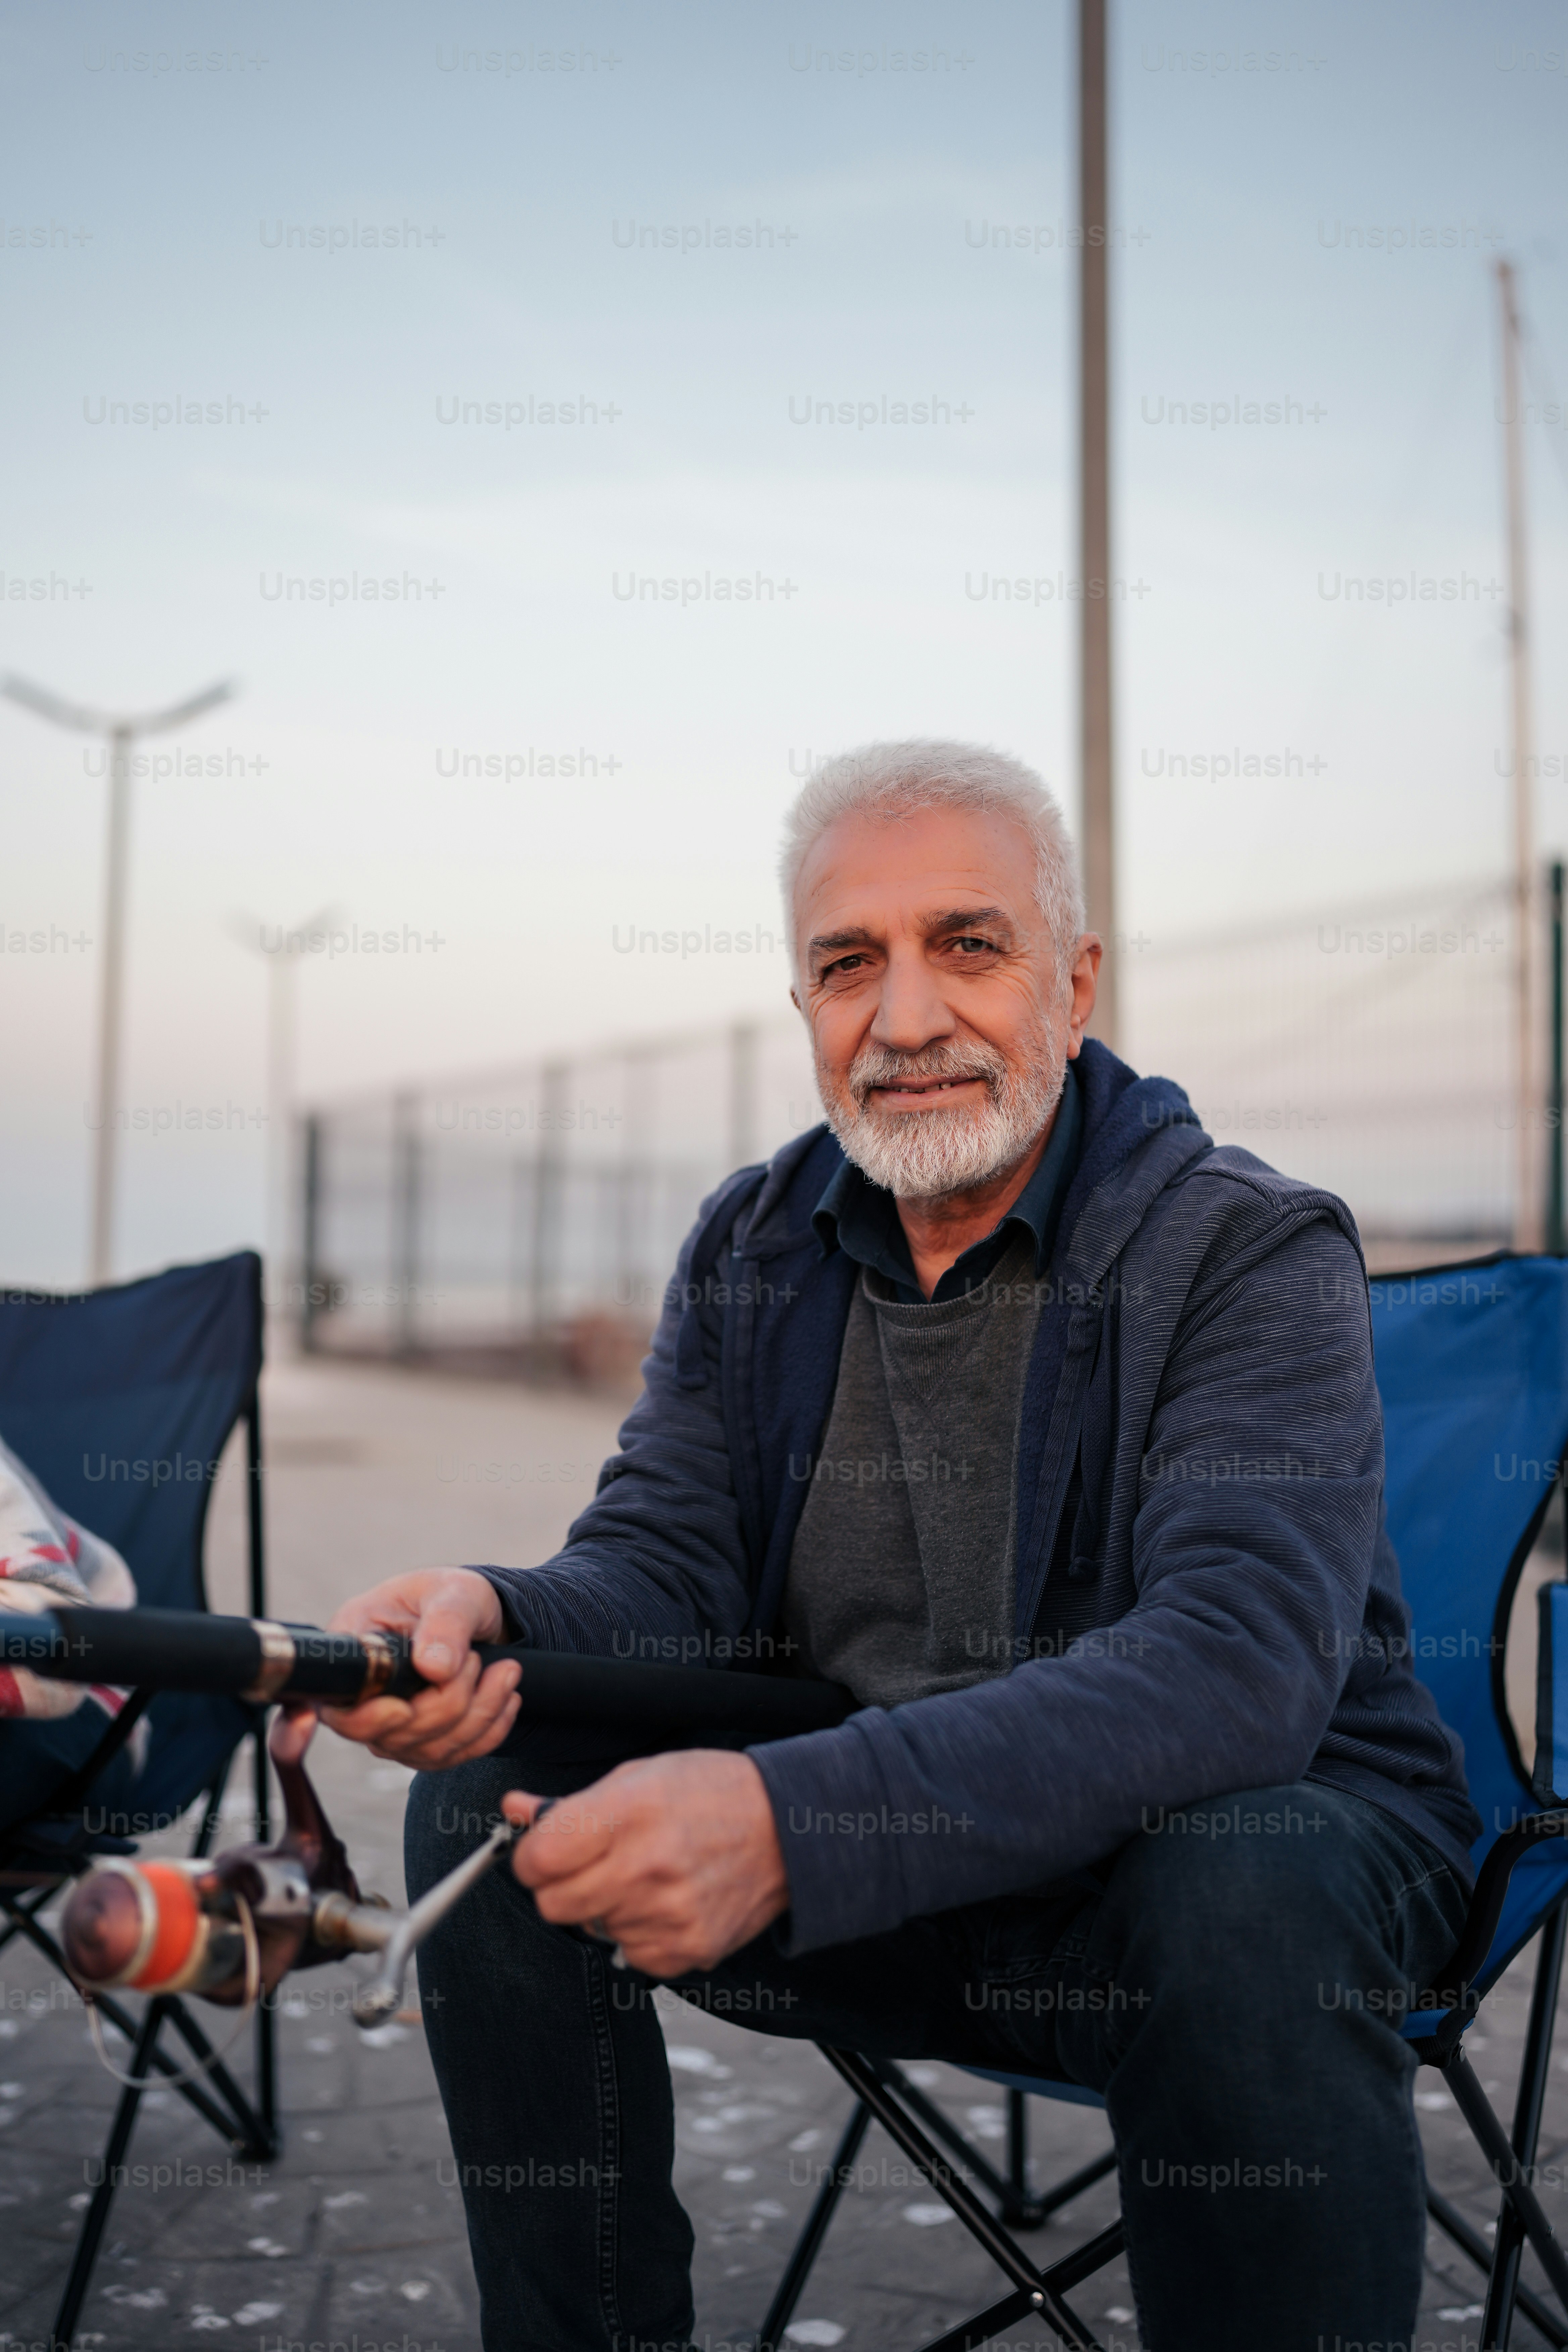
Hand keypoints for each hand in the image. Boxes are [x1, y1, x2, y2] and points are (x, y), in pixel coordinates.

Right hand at [317, 1568, 520, 1768]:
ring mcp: (389, 1727)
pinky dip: (488, 1732)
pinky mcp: (421, 1744)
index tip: (405, 1709)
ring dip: (478, 1715)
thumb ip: (445, 1623)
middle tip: (480, 1660)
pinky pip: (453, 1756)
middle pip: (393, 1735)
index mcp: (354, 1649)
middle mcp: (363, 1696)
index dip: (368, 1719)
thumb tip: (435, 1668)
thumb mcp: (454, 1591)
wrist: (476, 1616)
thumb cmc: (452, 1596)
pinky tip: (508, 1698)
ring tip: (507, 1671)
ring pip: (428, 1749)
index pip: (339, 1707)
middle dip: (449, 1703)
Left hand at [506, 1750, 789, 1977]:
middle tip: (593, 1864)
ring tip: (646, 1874)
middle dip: (560, 1885)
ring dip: (605, 1906)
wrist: (789, 1829)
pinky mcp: (686, 1951)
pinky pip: (628, 1953)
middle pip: (553, 1905)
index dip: (534, 1855)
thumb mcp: (639, 1776)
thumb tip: (513, 1811)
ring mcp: (668, 1915)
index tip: (549, 1849)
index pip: (537, 1860)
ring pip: (590, 1929)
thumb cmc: (712, 1793)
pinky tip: (666, 1900)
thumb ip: (570, 1804)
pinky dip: (638, 1931)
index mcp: (630, 1812)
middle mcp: (647, 1867)